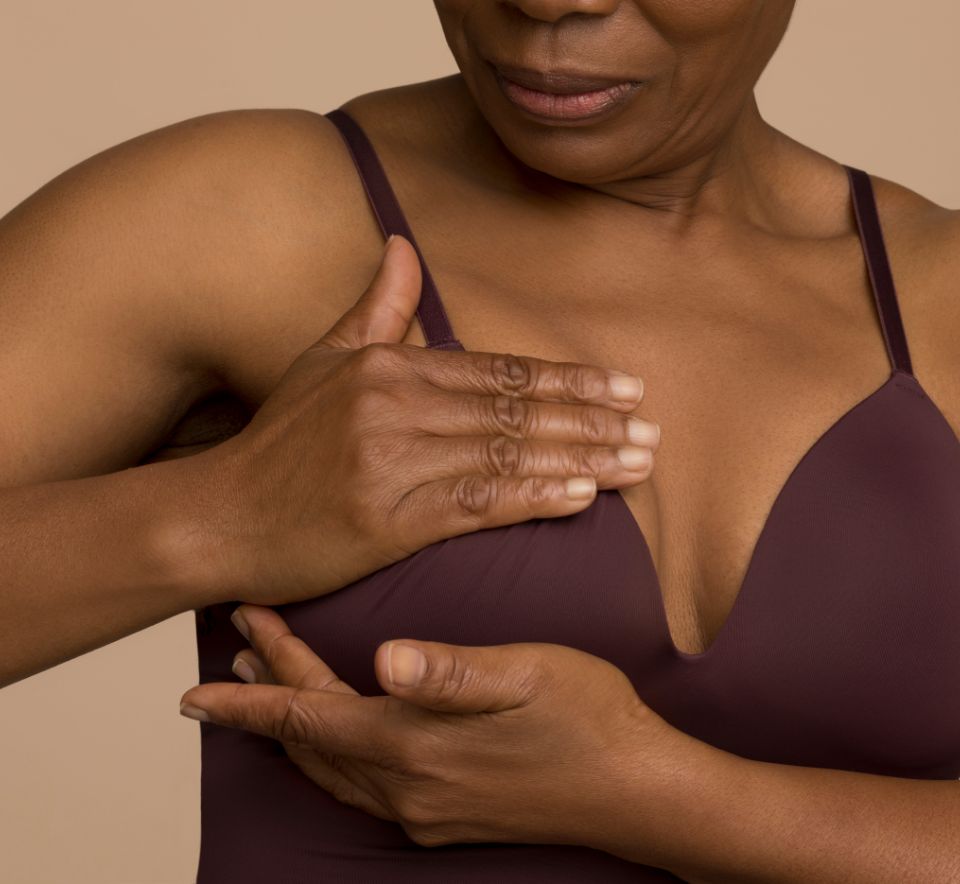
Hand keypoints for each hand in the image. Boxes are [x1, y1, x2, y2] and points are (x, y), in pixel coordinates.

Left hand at [178, 604, 685, 853]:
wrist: (637, 791)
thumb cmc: (587, 719)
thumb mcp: (525, 674)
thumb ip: (449, 671)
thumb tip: (384, 657)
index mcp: (415, 743)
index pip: (308, 714)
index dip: (252, 694)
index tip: (199, 682)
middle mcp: (407, 786)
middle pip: (311, 740)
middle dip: (266, 698)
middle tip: (239, 652)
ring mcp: (424, 810)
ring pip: (331, 770)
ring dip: (294, 730)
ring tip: (269, 693)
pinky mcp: (445, 820)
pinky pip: (362, 789)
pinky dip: (331, 756)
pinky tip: (339, 738)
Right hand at [187, 234, 659, 606]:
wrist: (220, 516)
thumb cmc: (276, 444)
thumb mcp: (320, 360)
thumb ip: (374, 308)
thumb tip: (403, 246)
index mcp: (386, 365)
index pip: (496, 370)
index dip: (565, 379)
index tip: (624, 387)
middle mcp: (392, 405)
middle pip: (513, 410)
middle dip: (591, 419)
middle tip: (652, 429)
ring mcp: (390, 461)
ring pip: (506, 453)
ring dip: (581, 458)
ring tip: (637, 464)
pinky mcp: (387, 520)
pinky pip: (477, 503)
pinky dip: (533, 496)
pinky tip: (581, 495)